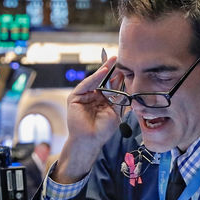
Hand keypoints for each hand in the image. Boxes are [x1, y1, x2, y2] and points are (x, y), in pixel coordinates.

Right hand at [54, 57, 122, 182]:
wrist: (91, 140)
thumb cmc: (102, 130)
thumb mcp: (115, 111)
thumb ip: (119, 97)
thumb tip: (124, 82)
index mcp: (102, 100)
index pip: (109, 85)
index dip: (116, 76)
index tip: (124, 67)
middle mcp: (92, 97)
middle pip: (102, 80)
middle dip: (109, 69)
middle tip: (117, 59)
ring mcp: (83, 97)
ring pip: (94, 80)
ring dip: (103, 70)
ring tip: (112, 62)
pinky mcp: (75, 98)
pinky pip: (85, 84)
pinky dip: (94, 78)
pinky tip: (103, 72)